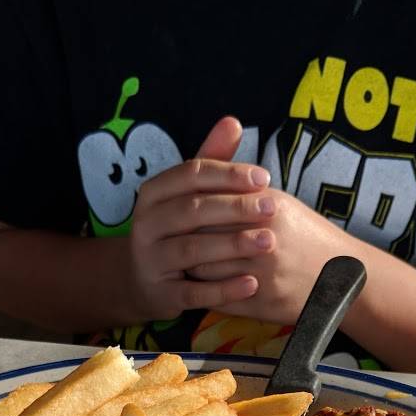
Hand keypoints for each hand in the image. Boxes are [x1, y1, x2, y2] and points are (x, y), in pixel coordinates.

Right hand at [126, 117, 276, 321]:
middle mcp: (146, 224)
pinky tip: (252, 284)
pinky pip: (194, 292)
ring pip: (193, 249)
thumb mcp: (188, 194)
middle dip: (235, 208)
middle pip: (193, 210)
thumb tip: (233, 121)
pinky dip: (224, 289)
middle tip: (272, 207)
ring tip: (268, 242)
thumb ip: (211, 160)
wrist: (143, 281)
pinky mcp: (160, 293)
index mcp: (154, 193)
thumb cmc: (177, 229)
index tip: (264, 177)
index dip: (228, 174)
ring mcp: (151, 260)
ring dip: (232, 245)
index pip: (191, 174)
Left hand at [188, 189, 351, 324]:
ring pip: (204, 269)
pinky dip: (205, 291)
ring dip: (190, 265)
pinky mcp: (263, 302)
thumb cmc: (306, 235)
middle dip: (183, 236)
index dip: (187, 208)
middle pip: (201, 235)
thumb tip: (198, 178)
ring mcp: (264, 274)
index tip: (176, 210)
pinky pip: (220, 297)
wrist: (345, 275)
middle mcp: (265, 239)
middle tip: (172, 236)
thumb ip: (240, 189)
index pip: (209, 203)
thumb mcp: (278, 203)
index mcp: (268, 208)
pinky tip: (203, 284)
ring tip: (185, 260)